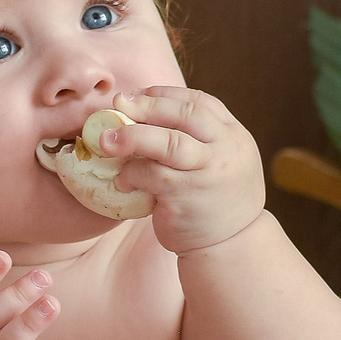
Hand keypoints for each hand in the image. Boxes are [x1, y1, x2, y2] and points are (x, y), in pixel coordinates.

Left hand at [105, 87, 265, 254]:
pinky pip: (152, 176)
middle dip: (147, 105)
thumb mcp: (221, 162)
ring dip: (132, 136)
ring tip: (106, 139)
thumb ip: (198, 139)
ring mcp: (208, 173)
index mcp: (235, 136)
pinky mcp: (187, 196)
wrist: (232, 245)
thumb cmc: (216, 200)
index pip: (202, 102)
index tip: (138, 94)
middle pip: (185, 114)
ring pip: (168, 143)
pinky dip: (132, 174)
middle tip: (117, 104)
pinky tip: (121, 179)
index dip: (166, 94)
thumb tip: (144, 113)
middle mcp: (226, 151)